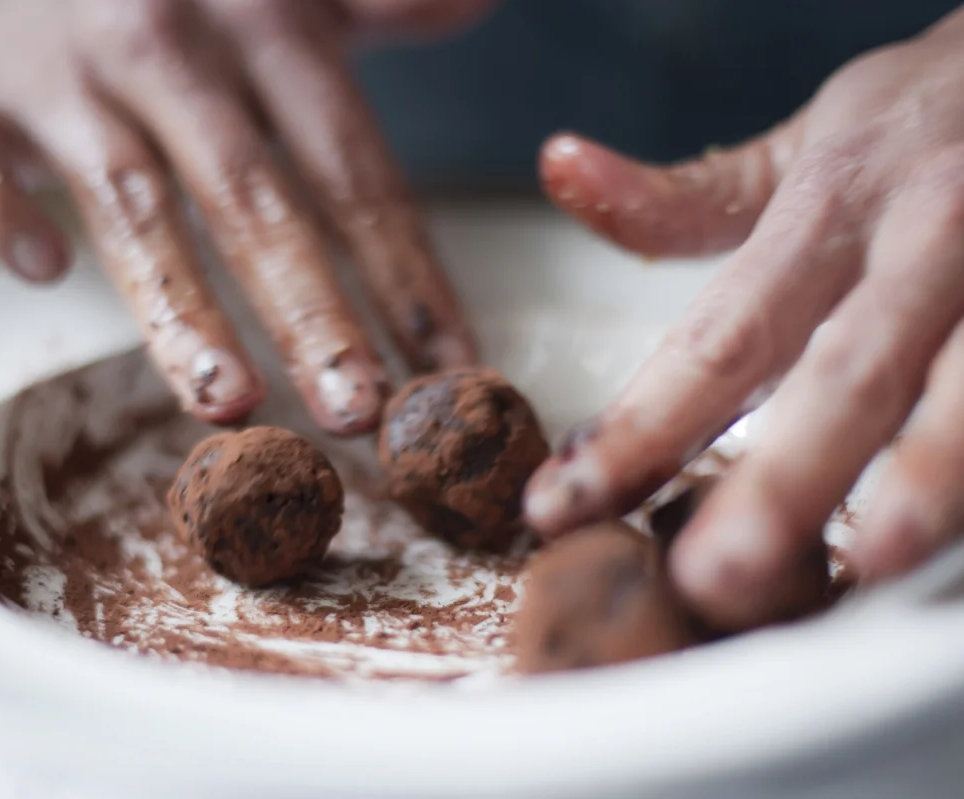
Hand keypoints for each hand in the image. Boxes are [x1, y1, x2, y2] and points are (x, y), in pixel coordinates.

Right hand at [0, 0, 491, 433]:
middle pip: (253, 198)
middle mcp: (172, 47)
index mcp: (267, 24)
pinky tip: (39, 273)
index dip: (404, 275)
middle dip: (310, 314)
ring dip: (178, 309)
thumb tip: (474, 0)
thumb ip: (379, 0)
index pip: (352, 170)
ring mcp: (67, 72)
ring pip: (128, 201)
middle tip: (356, 414)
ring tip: (226, 404)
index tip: (446, 371)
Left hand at [525, 8, 963, 628]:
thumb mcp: (803, 148)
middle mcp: (922, 236)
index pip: (718, 336)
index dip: (638, 430)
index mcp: (829, 206)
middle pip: (843, 372)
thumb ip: (683, 198)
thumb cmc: (919, 125)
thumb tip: (558, 167)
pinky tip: (942, 537)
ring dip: (926, 478)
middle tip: (712, 576)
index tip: (564, 506)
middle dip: (779, 481)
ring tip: (874, 560)